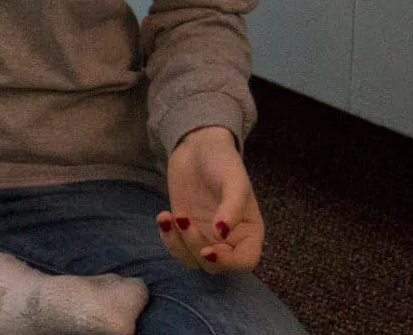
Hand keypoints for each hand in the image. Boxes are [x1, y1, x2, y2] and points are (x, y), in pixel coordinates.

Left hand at [156, 125, 264, 274]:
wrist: (197, 146)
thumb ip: (231, 206)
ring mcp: (206, 236)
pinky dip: (167, 237)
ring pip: (192, 261)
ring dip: (177, 244)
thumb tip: (222, 233)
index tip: (208, 250)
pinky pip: (176, 248)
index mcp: (249, 231)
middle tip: (183, 218)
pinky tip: (163, 216)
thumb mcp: (233, 179)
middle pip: (214, 265)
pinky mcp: (185, 231)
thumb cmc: (222, 160)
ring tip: (168, 215)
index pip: (245, 261)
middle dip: (195, 246)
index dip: (228, 263)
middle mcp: (229, 240)